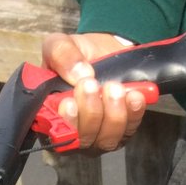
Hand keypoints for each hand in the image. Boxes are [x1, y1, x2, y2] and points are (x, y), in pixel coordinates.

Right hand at [41, 32, 149, 151]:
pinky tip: (134, 95)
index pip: (54, 133)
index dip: (64, 122)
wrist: (106, 53)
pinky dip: (133, 113)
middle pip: (83, 139)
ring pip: (107, 140)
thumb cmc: (78, 56)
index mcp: (51, 116)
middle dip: (90, 113)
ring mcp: (99, 136)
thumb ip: (61, 54)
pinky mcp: (123, 132)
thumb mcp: (61, 44)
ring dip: (112, 114)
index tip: (69, 102)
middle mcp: (74, 132)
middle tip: (92, 84)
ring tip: (115, 88)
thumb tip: (79, 73)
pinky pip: (129, 130)